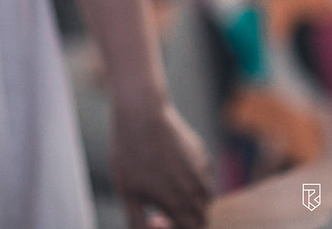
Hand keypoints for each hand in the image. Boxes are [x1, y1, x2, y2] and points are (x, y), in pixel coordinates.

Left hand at [113, 98, 212, 228]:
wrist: (143, 114)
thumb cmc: (130, 153)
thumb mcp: (127, 191)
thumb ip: (137, 220)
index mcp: (178, 205)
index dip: (176, 228)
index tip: (157, 220)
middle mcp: (196, 192)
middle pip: (200, 219)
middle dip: (184, 221)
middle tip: (160, 212)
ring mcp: (202, 173)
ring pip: (204, 200)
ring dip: (190, 204)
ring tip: (165, 193)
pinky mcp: (203, 157)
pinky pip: (204, 180)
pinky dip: (194, 185)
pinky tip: (171, 173)